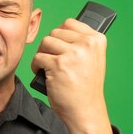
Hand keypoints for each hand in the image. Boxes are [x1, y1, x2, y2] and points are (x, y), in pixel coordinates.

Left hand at [31, 18, 112, 133]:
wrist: (85, 111)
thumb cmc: (86, 87)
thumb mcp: (93, 60)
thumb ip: (81, 43)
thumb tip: (62, 29)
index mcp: (97, 40)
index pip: (70, 22)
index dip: (60, 34)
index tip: (59, 46)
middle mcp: (87, 44)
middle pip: (55, 32)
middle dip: (49, 46)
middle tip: (52, 60)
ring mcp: (73, 54)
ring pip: (45, 42)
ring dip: (42, 54)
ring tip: (47, 67)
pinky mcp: (58, 65)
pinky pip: (38, 57)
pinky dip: (36, 66)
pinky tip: (43, 74)